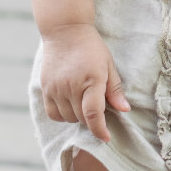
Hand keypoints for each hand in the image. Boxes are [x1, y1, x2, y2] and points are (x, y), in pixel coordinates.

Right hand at [39, 23, 129, 142]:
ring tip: (84, 100)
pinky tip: (70, 104)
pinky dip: (63, 115)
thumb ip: (115, 89)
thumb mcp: (109, 64)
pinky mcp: (45, 89)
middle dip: (92, 118)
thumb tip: (124, 110)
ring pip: (68, 118)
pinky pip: (53, 114)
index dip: (100, 129)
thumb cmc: (91, 48)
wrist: (65, 32)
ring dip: (78, 116)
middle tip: (98, 104)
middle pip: (82, 118)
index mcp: (92, 79)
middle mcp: (72, 86)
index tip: (106, 138)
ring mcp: (56, 89)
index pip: (94, 113)